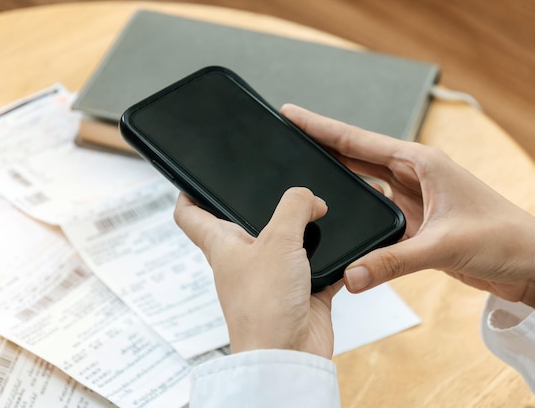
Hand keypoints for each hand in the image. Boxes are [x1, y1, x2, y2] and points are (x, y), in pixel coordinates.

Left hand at [174, 187, 341, 357]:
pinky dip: (332, 260)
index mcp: (223, 246)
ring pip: (287, 244)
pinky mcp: (301, 293)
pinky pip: (319, 268)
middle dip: (263, 205)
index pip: (191, 216)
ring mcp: (273, 278)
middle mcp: (245, 261)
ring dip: (304, 230)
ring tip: (320, 213)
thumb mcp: (278, 241)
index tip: (194, 179)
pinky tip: (346, 250)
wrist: (287, 355)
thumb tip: (310, 198)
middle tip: (281, 187)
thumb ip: (294, 208)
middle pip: (245, 225)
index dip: (189, 193)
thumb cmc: (264, 307)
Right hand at [281, 104, 534, 307]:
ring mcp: (413, 198)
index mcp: (421, 162)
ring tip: (302, 173)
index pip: (359, 140)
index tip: (291, 114)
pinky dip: (355, 212)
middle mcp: (414, 175)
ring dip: (337, 178)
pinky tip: (338, 213)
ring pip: (363, 183)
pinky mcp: (415, 222)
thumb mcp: (444, 246)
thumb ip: (393, 261)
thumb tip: (351, 274)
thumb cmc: (503, 239)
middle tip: (285, 138)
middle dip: (321, 145)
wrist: (530, 263)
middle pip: (356, 155)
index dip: (321, 127)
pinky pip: (375, 212)